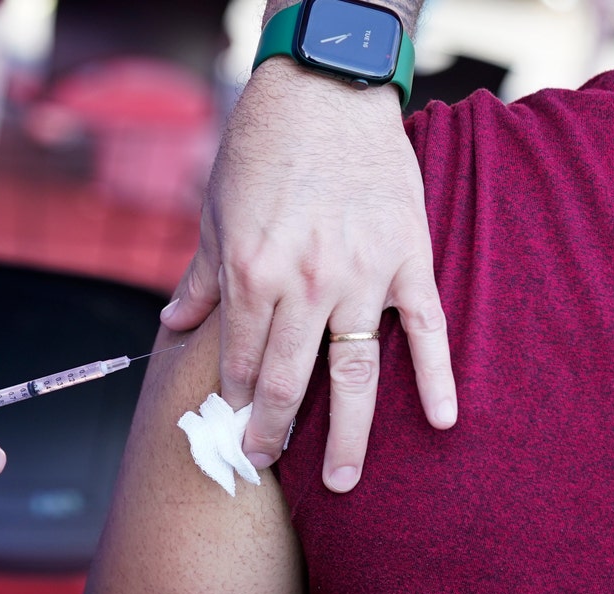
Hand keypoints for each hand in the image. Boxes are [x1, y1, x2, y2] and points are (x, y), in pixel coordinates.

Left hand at [161, 60, 455, 491]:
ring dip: (348, 435)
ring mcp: (362, 276)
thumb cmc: (262, 150)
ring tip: (343, 483)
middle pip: (290, 380)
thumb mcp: (215, 212)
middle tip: (266, 464)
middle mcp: (306, 284)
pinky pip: (425, 330)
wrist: (324, 91)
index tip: (234, 426)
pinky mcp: (408, 260)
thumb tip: (173, 324)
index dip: (235, 398)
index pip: (242, 359)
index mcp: (252, 273)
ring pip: (354, 374)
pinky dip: (435, 377)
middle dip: (273, 431)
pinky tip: (440, 421)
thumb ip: (200, 277)